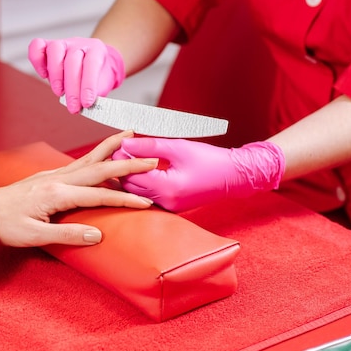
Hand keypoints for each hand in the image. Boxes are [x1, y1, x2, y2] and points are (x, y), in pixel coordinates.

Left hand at [0, 131, 156, 246]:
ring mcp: (53, 175)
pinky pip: (79, 163)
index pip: (99, 195)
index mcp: (56, 194)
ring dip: (112, 147)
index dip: (124, 199)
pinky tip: (104, 154)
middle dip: (128, 163)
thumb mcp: (35, 236)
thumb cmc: (6, 226)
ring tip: (131, 134)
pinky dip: (97, 155)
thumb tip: (98, 234)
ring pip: (90, 158)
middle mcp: (57, 179)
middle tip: (152, 158)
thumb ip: (67, 235)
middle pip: (100, 168)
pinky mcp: (49, 177)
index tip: (146, 202)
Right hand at [28, 37, 124, 113]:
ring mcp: (63, 43)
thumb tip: (87, 107)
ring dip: (55, 75)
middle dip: (72, 88)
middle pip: (72, 61)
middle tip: (73, 107)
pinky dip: (37, 61)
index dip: (88, 85)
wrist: (95, 63)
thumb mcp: (103, 85)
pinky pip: (37, 46)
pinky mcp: (47, 46)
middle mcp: (79, 44)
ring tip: (59, 93)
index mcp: (97, 50)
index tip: (87, 103)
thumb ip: (96, 94)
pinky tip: (44, 75)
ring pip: (55, 50)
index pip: (92, 64)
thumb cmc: (97, 75)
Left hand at [112, 137, 285, 211]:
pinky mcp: (171, 207)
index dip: (121, 159)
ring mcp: (168, 208)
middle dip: (122, 169)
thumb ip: (149, 146)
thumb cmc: (209, 159)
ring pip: (137, 193)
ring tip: (128, 157)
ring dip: (130, 176)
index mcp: (168, 189)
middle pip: (130, 187)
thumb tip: (125, 143)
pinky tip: (140, 169)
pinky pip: (148, 196)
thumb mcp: (178, 147)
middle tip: (119, 150)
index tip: (116, 145)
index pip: (131, 175)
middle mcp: (166, 202)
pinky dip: (141, 183)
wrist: (234, 176)